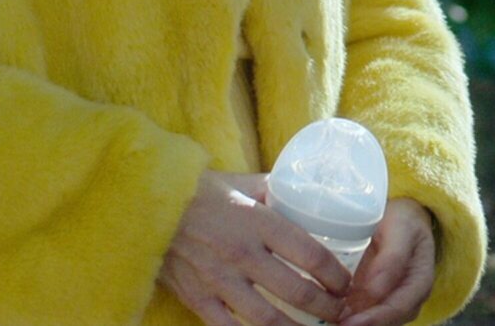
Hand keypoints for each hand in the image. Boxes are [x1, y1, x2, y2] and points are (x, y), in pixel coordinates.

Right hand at [159, 170, 351, 325]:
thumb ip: (274, 189)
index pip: (310, 254)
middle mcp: (241, 254)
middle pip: (297, 292)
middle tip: (341, 312)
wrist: (146, 206)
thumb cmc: (198, 192)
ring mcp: (218, 280)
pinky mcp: (197, 299)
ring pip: (267, 320)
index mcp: (257, 221)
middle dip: (327, 308)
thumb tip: (305, 189)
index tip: (348, 283)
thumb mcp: (241, 182)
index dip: (336, 275)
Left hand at [340, 198, 437, 325]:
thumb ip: (392, 258)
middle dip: (360, 323)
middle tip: (332, 322)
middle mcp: (411, 299)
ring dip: (355, 321)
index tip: (347, 321)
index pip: (397, 308)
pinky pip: (368, 314)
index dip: (373, 318)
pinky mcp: (382, 300)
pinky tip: (333, 312)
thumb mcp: (401, 230)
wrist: (406, 218)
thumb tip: (374, 291)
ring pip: (377, 321)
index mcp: (420, 282)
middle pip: (387, 321)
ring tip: (329, 318)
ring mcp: (396, 301)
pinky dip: (352, 315)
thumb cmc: (404, 221)